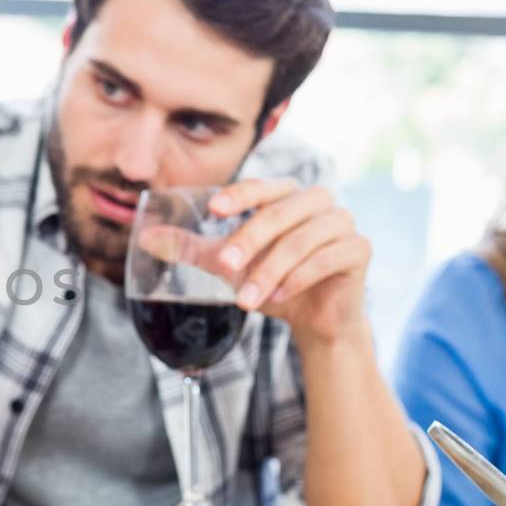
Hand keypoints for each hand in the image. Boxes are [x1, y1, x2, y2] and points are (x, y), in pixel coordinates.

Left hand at [208, 179, 370, 345]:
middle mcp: (318, 201)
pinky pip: (329, 257)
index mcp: (286, 196)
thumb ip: (193, 249)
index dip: (239, 195)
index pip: (260, 187)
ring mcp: (342, 223)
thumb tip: (147, 238)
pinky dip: (300, 277)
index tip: (215, 209)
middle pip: (280, 213)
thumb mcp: (229, 265)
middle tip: (224, 267)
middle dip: (249, 240)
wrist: (313, 319)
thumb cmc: (272, 282)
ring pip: (302, 239)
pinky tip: (280, 297)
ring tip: (246, 300)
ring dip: (271, 270)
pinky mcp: (359, 249)